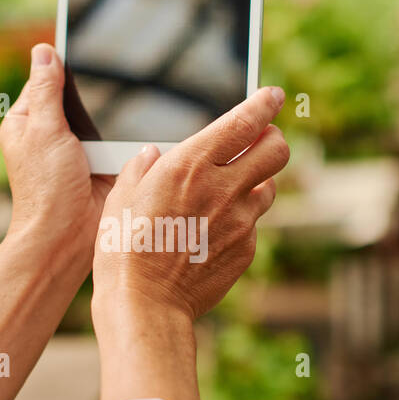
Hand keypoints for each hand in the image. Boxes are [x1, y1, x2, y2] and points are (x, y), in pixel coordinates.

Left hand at [0, 43, 111, 269]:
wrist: (69, 235)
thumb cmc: (46, 187)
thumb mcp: (43, 129)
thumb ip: (46, 89)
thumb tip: (43, 51)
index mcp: (24, 123)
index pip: (43, 80)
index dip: (60, 63)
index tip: (79, 35)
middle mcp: (49, 135)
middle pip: (75, 97)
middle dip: (92, 91)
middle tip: (111, 70)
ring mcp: (76, 150)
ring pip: (99, 117)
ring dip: (110, 116)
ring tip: (124, 102)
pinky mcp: (101, 164)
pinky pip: (116, 140)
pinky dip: (123, 136)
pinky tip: (135, 126)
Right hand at [92, 86, 288, 323]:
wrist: (144, 303)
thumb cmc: (124, 249)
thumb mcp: (121, 198)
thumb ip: (141, 168)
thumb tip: (152, 155)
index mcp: (190, 165)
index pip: (244, 122)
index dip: (264, 104)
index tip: (272, 96)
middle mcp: (223, 188)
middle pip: (277, 150)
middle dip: (272, 140)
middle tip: (260, 142)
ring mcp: (240, 221)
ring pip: (269, 188)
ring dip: (256, 183)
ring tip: (231, 191)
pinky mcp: (246, 250)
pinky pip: (252, 226)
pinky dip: (239, 222)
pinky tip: (213, 233)